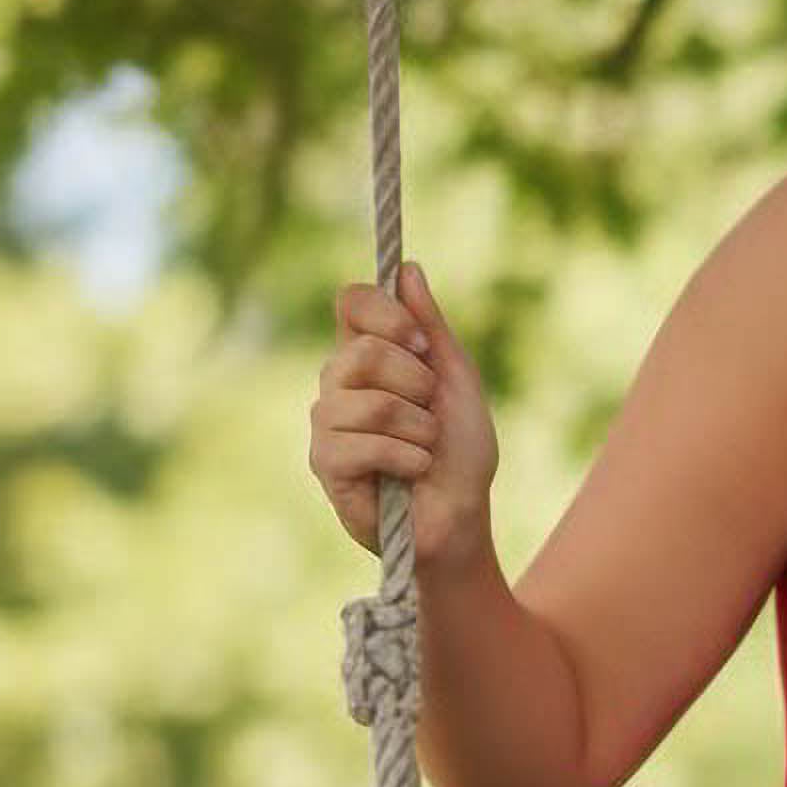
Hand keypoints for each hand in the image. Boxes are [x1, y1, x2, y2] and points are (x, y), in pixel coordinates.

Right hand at [310, 262, 499, 564]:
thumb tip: (408, 268)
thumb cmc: (460, 453)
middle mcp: (338, 382)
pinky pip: (362, 443)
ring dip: (418, 428)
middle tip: (432, 411)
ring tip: (426, 449)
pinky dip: (407, 457)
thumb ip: (432, 326)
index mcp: (368, 353)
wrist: (461, 517)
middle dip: (416, 382)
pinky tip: (415, 472)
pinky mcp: (325, 464)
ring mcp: (327, 423)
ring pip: (367, 401)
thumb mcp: (457, 380)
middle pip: (360, 350)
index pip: (350, 301)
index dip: (385, 313)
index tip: (423, 342)